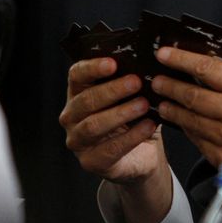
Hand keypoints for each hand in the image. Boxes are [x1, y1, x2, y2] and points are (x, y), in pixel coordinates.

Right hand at [59, 57, 171, 222]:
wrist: (144, 154)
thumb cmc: (135, 118)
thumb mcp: (135, 96)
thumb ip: (134, 80)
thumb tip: (149, 61)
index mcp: (79, 92)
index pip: (77, 75)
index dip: (92, 67)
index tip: (113, 62)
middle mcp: (72, 116)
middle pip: (86, 100)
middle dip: (112, 90)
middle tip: (136, 82)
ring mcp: (78, 140)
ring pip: (93, 125)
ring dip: (121, 113)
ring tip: (144, 104)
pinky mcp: (90, 161)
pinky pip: (109, 149)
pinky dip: (132, 136)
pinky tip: (149, 126)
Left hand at [151, 46, 221, 208]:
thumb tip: (216, 62)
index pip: (206, 68)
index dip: (181, 59)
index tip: (165, 54)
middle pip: (190, 94)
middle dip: (168, 84)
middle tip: (156, 80)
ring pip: (188, 118)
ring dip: (171, 108)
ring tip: (163, 100)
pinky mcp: (221, 157)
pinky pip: (195, 138)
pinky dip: (186, 127)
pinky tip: (180, 120)